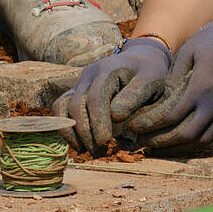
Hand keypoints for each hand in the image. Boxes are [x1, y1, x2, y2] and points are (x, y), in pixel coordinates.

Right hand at [53, 35, 172, 150]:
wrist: (141, 60)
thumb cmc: (150, 73)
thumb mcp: (151, 80)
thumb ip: (134, 96)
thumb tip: (115, 117)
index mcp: (108, 69)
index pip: (96, 98)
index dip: (98, 122)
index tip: (106, 142)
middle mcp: (90, 74)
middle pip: (78, 105)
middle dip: (86, 132)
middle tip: (100, 151)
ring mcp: (81, 81)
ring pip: (65, 107)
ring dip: (74, 132)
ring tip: (89, 150)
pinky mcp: (77, 90)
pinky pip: (61, 107)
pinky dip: (66, 126)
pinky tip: (80, 144)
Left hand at [124, 5, 212, 147]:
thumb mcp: (191, 49)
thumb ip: (175, 74)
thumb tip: (162, 95)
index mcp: (200, 88)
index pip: (171, 117)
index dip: (151, 125)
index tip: (135, 128)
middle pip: (185, 135)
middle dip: (162, 141)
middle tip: (145, 142)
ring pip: (203, 139)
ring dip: (182, 144)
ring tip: (164, 143)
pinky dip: (202, 139)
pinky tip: (191, 137)